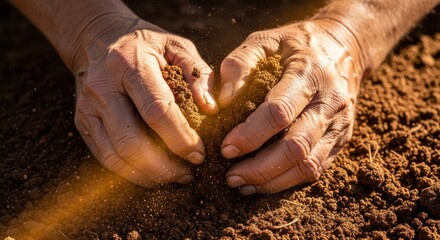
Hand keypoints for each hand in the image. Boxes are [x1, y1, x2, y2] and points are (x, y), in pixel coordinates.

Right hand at [74, 19, 216, 186]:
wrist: (98, 38)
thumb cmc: (146, 45)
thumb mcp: (176, 46)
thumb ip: (198, 73)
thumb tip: (211, 108)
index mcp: (129, 64)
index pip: (156, 110)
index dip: (180, 138)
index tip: (199, 154)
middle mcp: (103, 87)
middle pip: (131, 141)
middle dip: (163, 166)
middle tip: (187, 174)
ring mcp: (88, 108)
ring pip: (115, 156)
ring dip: (147, 175)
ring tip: (173, 178)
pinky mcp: (82, 122)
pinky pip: (104, 157)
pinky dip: (129, 172)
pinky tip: (152, 174)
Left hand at [219, 19, 365, 194]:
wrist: (344, 48)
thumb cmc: (296, 45)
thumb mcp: (266, 40)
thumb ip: (240, 62)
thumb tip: (221, 101)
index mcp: (310, 73)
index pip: (279, 112)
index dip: (250, 135)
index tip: (226, 148)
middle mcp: (329, 101)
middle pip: (295, 147)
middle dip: (259, 168)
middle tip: (230, 176)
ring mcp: (340, 123)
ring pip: (308, 165)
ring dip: (272, 181)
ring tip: (243, 184)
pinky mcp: (342, 138)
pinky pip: (317, 168)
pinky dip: (288, 181)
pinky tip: (264, 182)